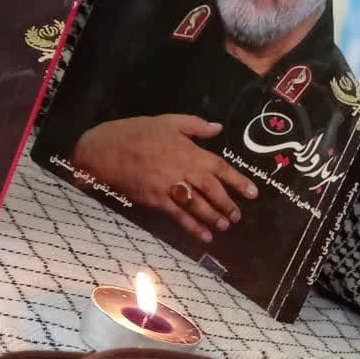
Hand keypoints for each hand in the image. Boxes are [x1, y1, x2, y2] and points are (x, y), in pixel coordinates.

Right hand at [72, 115, 257, 243]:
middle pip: (213, 190)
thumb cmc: (137, 132)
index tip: (253, 193)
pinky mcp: (157, 199)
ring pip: (199, 205)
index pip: (220, 167)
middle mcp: (183, 169)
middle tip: (238, 216)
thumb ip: (195, 126)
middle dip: (228, 204)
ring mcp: (170, 186)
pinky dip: (193, 227)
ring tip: (224, 226)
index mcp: (189, 151)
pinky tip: (204, 237)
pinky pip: (179, 216)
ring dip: (214, 217)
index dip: (238, 181)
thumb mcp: (168, 121)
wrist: (106, 149)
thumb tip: (218, 128)